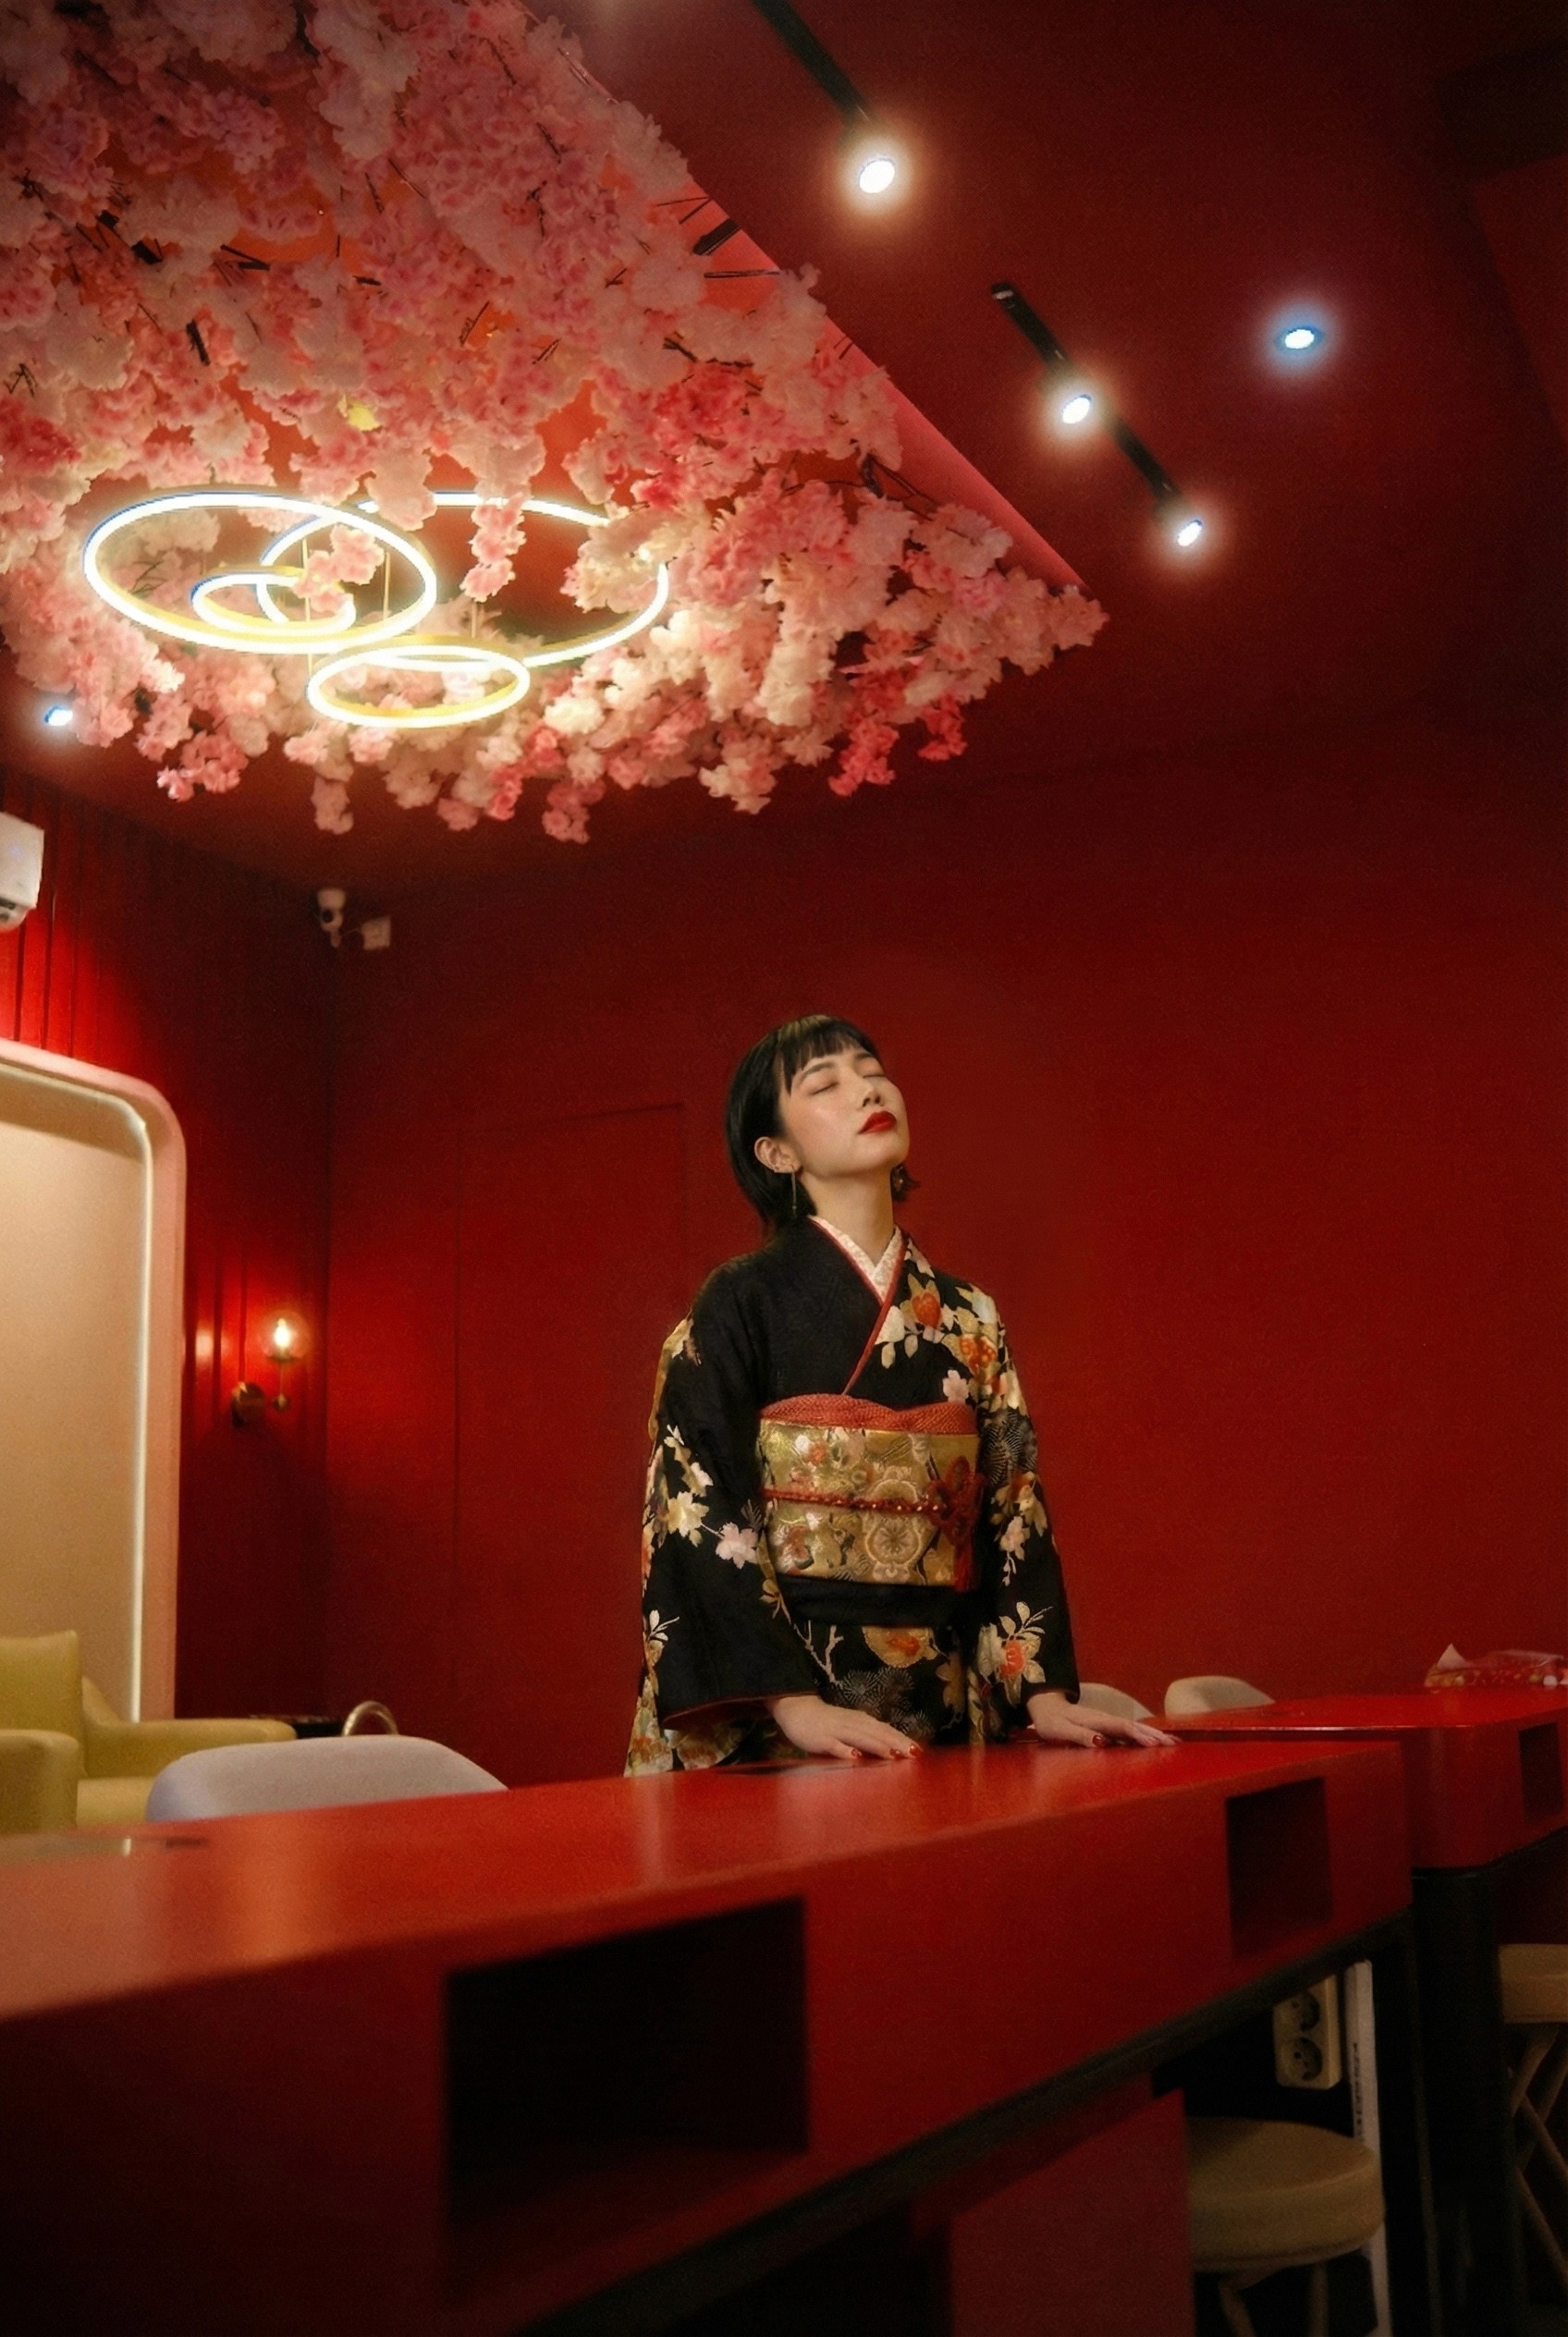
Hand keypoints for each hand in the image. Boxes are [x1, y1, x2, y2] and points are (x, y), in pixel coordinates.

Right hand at [766, 1693, 920, 1760]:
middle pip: (878, 1733)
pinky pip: (835, 1745)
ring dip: (878, 1746)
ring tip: (894, 1755)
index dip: (902, 1739)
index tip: (919, 1751)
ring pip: (861, 1737)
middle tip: (915, 1754)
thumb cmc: (828, 1724)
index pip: (886, 1730)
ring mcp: (837, 1731)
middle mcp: (853, 1723)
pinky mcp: (822, 1739)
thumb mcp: (851, 1728)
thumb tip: (892, 1751)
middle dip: (897, 1743)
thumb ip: (868, 1739)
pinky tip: (855, 1757)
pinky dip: (845, 1750)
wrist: (797, 1710)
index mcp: (862, 1721)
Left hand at [1026, 1690, 1177, 1748]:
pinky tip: (1153, 1742)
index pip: (1123, 1728)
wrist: (1045, 1706)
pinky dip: (1143, 1737)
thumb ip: (1080, 1735)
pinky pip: (1128, 1732)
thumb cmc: (1050, 1721)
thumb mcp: (1060, 1730)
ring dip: (1153, 1735)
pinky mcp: (1106, 1727)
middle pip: (1134, 1727)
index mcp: (1096, 1720)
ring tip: (1172, 1742)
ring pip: (1134, 1729)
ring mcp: (1107, 1722)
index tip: (1157, 1745)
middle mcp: (1105, 1719)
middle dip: (1154, 1735)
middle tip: (1175, 1745)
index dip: (1141, 1736)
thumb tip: (1103, 1742)